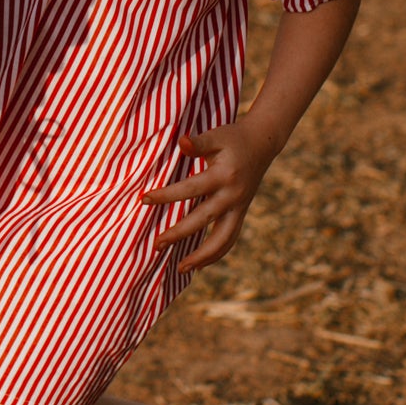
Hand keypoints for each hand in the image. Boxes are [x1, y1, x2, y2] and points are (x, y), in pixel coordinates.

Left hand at [145, 120, 277, 275]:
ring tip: (180, 269)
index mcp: (224, 175)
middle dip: (179, 234)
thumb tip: (181, 142)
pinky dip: (215, 254)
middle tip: (156, 245)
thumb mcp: (216, 135)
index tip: (143, 199)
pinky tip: (199, 264)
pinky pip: (230, 239)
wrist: (262, 143)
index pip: (190, 189)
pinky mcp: (241, 213)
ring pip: (223, 240)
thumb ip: (198, 143)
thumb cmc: (233, 138)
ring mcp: (239, 207)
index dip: (166, 195)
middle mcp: (233, 195)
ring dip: (202, 257)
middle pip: (203, 220)